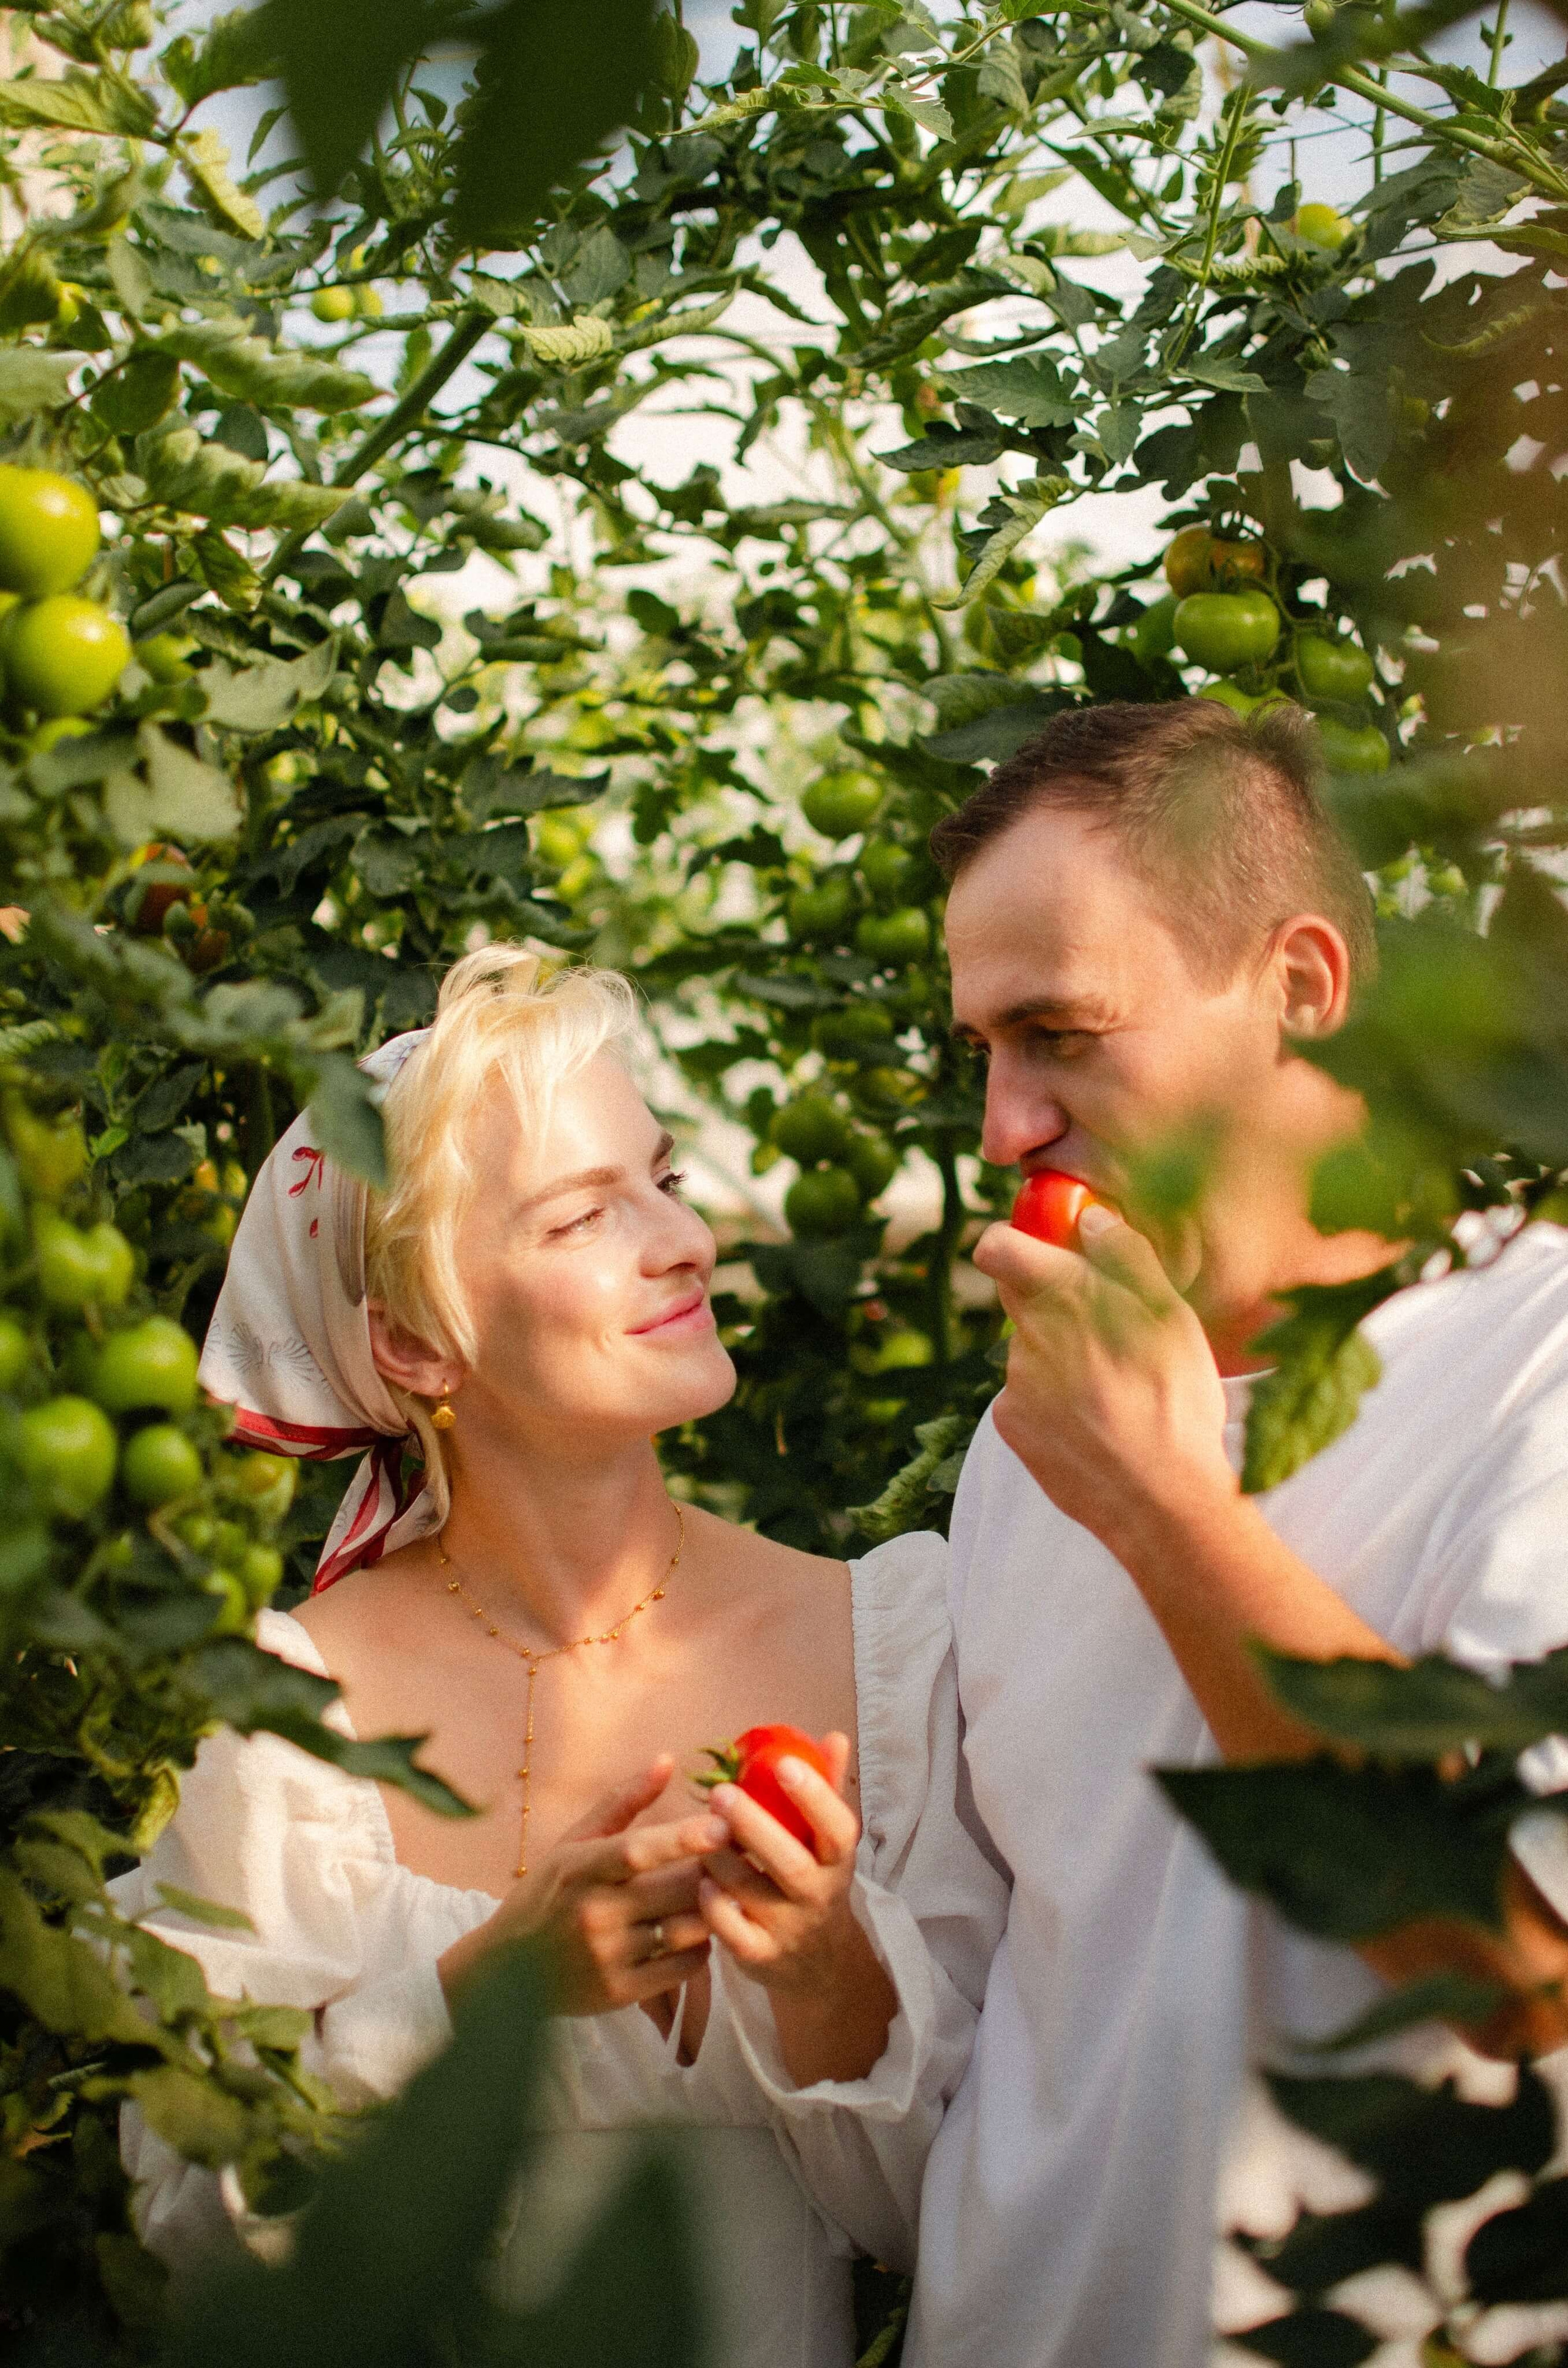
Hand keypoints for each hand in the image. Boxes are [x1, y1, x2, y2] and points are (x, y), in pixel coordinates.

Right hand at [438, 1758, 725, 2015]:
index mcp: (581, 1869)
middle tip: (740, 1857)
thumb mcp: (574, 1843)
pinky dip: (702, 1947)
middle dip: (715, 1871)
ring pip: (686, 1929)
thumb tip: (668, 1760)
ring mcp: (608, 1957)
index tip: (723, 1825)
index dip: (682, 1837)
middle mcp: (595, 1913)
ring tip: (723, 1892)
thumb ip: (623, 1802)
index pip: (637, 1850)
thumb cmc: (548, 1894)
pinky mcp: (620, 1993)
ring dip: (714, 1909)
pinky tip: (700, 1932)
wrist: (508, 1971)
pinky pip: (683, 1968)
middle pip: (675, 1890)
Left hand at [697, 1734, 863, 1993]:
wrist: (817, 1960)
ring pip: (749, 1892)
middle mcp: (817, 1895)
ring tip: (697, 1830)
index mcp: (837, 1860)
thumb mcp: (827, 1840)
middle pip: (789, 1863)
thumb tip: (834, 1736)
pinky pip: (730, 1931)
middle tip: (720, 1793)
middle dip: (752, 1826)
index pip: (838, 1829)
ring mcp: (788, 1928)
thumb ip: (827, 1788)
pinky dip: (713, 1906)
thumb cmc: (814, 1878)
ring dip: (718, 1858)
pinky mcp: (759, 1955)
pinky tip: (701, 1881)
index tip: (783, 1763)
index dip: (815, 1796)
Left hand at [972, 1203, 1234, 1561]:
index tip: (1044, 1250)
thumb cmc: (1176, 1404)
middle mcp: (1027, 1336)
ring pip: (1030, 1349)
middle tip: (1104, 1330)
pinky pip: (1025, 1395)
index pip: (1000, 1248)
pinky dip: (1052, 1400)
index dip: (1015, 1243)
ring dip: (1060, 1356)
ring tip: (1113, 1390)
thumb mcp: (1171, 1318)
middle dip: (1054, 1302)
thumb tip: (1089, 1216)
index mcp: (1065, 1298)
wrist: (1162, 1501)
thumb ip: (1125, 1258)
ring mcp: (1015, 1384)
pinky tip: (1093, 1422)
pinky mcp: (1011, 1425)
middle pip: (1021, 1298)